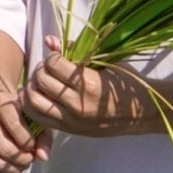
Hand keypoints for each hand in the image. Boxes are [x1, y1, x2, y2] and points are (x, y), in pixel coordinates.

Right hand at [0, 83, 49, 172]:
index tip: (32, 147)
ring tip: (19, 168)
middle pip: (4, 149)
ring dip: (9, 171)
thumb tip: (42, 158)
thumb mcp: (32, 117)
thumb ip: (43, 136)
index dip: (29, 145)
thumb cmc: (16, 111)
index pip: (17, 129)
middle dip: (20, 161)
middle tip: (27, 162)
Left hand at [21, 36, 151, 137]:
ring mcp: (72, 120)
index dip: (52, 56)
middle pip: (40, 81)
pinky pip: (39, 119)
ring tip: (41, 82)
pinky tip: (38, 96)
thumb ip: (74, 50)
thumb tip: (49, 40)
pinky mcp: (70, 131)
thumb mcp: (104, 61)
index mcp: (89, 83)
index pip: (53, 64)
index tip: (58, 57)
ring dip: (31, 88)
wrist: (141, 113)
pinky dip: (32, 106)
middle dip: (40, 69)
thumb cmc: (124, 83)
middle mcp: (78, 104)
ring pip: (33, 102)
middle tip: (48, 68)